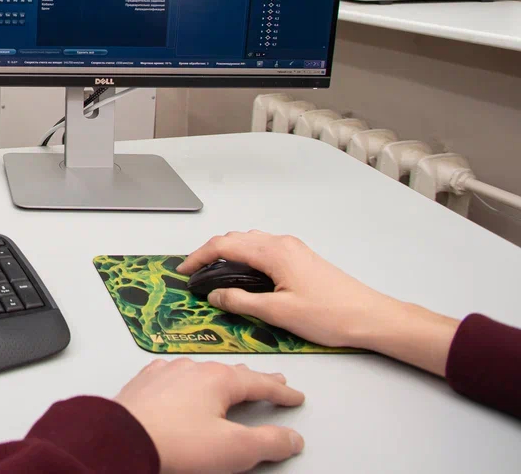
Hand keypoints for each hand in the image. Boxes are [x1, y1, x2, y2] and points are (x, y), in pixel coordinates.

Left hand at [115, 359, 303, 473]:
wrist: (122, 440)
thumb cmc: (175, 443)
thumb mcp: (234, 449)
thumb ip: (268, 442)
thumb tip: (290, 439)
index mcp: (218, 379)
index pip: (260, 383)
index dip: (281, 392)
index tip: (295, 396)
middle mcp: (191, 369)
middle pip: (232, 373)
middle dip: (254, 380)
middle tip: (272, 382)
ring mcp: (165, 374)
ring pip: (201, 372)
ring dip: (220, 379)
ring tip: (231, 383)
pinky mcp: (144, 385)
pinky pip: (173, 377)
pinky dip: (188, 382)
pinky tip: (184, 385)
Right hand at [178, 231, 457, 372]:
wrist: (371, 317)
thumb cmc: (329, 315)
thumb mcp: (278, 313)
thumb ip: (241, 302)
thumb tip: (214, 295)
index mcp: (273, 252)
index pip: (224, 245)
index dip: (199, 256)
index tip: (183, 271)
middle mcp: (282, 243)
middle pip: (236, 238)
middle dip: (210, 252)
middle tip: (194, 272)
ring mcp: (293, 249)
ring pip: (250, 242)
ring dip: (228, 252)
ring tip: (214, 273)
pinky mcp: (301, 258)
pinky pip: (263, 249)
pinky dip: (245, 256)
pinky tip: (244, 274)